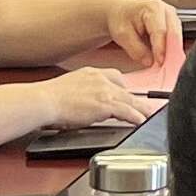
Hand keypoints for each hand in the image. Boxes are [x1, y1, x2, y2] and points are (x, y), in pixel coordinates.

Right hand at [35, 66, 152, 135]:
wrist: (45, 100)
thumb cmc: (50, 98)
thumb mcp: (69, 87)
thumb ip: (81, 92)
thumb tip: (83, 102)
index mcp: (91, 73)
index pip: (115, 77)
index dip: (124, 88)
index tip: (127, 95)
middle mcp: (101, 79)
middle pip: (127, 90)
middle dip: (137, 100)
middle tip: (147, 107)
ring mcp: (105, 91)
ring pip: (131, 100)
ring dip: (142, 110)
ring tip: (150, 115)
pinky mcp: (105, 105)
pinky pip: (127, 112)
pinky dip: (136, 117)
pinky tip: (141, 122)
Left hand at [95, 0, 186, 68]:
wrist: (119, 13)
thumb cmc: (121, 20)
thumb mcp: (122, 36)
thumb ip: (136, 50)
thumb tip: (150, 62)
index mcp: (153, 8)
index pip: (161, 31)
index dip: (161, 48)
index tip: (159, 62)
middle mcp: (166, 10)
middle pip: (174, 33)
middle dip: (170, 51)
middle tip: (165, 67)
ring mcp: (171, 17)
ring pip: (177, 37)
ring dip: (172, 51)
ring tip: (165, 64)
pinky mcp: (172, 24)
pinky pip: (175, 39)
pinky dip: (171, 50)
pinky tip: (165, 58)